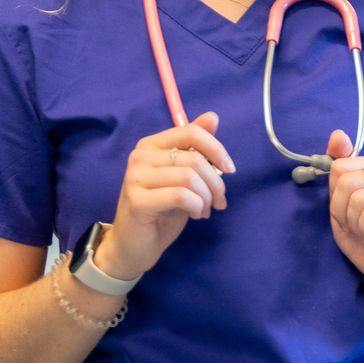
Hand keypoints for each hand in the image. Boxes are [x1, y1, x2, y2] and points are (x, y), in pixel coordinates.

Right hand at [100, 112, 231, 278]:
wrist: (134, 246)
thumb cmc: (162, 210)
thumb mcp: (184, 176)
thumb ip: (196, 148)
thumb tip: (213, 116)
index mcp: (151, 145)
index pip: (191, 132)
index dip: (217, 149)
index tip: (229, 170)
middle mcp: (139, 156)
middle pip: (195, 158)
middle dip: (216, 183)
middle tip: (218, 201)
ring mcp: (135, 177)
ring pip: (190, 177)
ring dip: (207, 197)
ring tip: (204, 209)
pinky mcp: (137, 200)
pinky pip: (181, 195)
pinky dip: (196, 206)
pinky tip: (195, 215)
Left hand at [325, 131, 363, 302]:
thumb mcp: (340, 201)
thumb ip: (338, 168)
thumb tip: (337, 134)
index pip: (338, 167)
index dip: (334, 196)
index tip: (348, 211)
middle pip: (346, 181)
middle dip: (342, 211)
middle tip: (357, 224)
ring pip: (357, 199)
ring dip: (354, 224)